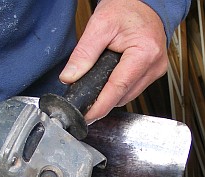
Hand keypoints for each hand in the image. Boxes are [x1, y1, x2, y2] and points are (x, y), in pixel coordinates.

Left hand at [59, 0, 167, 123]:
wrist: (144, 1)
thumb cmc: (127, 7)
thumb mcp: (99, 26)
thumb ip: (83, 53)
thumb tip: (69, 77)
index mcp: (144, 53)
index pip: (117, 89)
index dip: (99, 107)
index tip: (86, 116)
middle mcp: (154, 65)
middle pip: (122, 96)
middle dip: (102, 102)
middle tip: (83, 102)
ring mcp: (155, 70)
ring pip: (127, 96)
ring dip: (109, 97)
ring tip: (94, 89)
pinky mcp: (152, 72)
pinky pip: (131, 89)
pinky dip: (117, 90)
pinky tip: (107, 83)